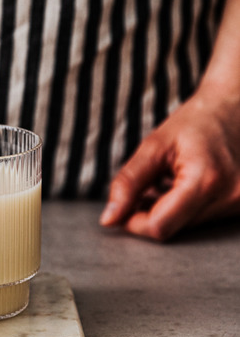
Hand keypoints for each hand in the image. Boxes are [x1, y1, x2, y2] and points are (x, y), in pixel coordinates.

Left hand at [99, 84, 239, 240]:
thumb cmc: (196, 121)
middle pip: (173, 228)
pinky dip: (185, 208)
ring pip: (187, 227)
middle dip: (150, 213)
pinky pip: (202, 219)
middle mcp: (230, 198)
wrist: (237, 108)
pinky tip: (184, 185)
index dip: (133, 222)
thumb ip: (128, 184)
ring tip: (168, 180)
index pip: (160, 226)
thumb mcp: (153, 146)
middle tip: (146, 187)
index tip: (123, 208)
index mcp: (206, 181)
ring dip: (168, 210)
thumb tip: (109, 219)